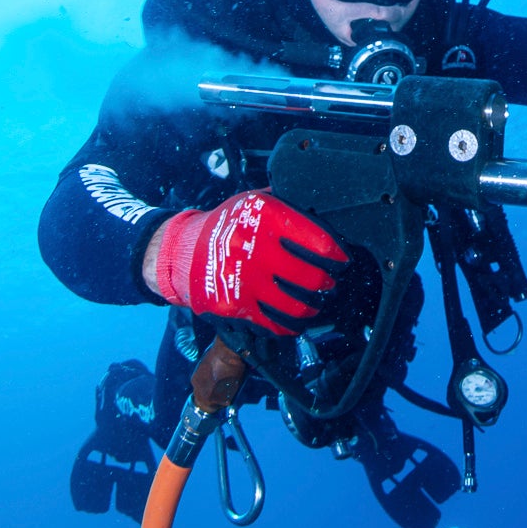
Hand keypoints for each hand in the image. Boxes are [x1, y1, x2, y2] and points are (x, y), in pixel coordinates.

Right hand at [146, 190, 348, 333]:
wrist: (183, 252)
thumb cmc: (228, 225)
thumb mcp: (255, 202)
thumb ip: (287, 207)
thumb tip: (326, 213)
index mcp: (263, 217)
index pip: (317, 241)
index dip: (336, 254)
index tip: (343, 260)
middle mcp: (253, 248)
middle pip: (311, 277)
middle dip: (327, 283)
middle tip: (329, 283)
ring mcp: (243, 281)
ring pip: (296, 306)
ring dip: (312, 307)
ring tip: (315, 302)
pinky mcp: (233, 307)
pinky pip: (274, 324)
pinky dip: (289, 325)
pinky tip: (294, 318)